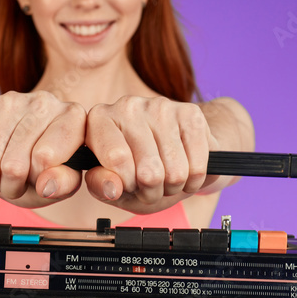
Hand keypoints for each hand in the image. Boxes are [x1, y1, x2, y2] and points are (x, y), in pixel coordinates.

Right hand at [0, 91, 86, 204]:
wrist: (3, 146)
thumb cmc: (39, 167)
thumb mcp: (59, 181)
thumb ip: (64, 184)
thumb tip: (47, 184)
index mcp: (73, 117)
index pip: (45, 158)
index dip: (39, 180)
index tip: (42, 178)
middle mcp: (45, 102)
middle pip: (14, 166)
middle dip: (11, 187)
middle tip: (16, 182)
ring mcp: (10, 100)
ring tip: (0, 176)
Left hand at [83, 96, 217, 212]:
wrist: (174, 151)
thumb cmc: (136, 172)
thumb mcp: (112, 185)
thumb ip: (102, 187)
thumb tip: (112, 188)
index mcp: (99, 119)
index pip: (116, 159)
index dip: (127, 185)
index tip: (128, 185)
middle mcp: (127, 106)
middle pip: (148, 172)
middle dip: (152, 191)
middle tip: (150, 186)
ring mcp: (161, 106)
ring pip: (175, 173)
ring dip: (173, 188)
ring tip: (166, 179)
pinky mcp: (191, 113)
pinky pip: (197, 167)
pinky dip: (193, 181)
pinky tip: (185, 172)